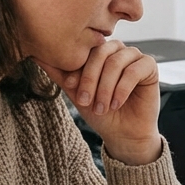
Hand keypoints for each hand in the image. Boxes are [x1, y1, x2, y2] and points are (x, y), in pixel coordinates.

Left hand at [38, 40, 161, 164]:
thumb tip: (35, 55)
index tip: (72, 89)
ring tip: (102, 107)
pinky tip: (116, 104)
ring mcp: (135, 56)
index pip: (86, 49)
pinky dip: (122, 89)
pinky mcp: (150, 67)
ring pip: (117, 62)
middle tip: (86, 101)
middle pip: (101, 52)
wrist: (122, 134)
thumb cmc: (100, 112)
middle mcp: (118, 50)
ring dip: (106, 87)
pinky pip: (134, 71)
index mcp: (100, 51)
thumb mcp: (75, 92)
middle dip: (91, 79)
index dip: (79, 69)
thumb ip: (60, 73)